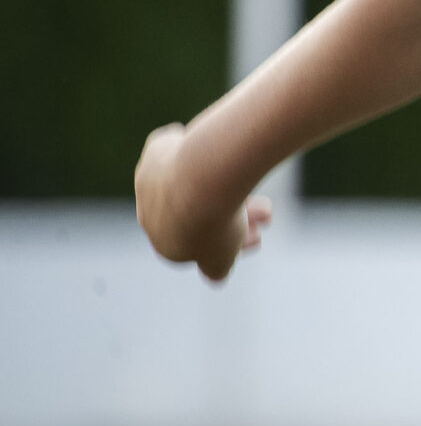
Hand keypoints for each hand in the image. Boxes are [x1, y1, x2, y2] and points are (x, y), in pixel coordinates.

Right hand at [135, 122, 271, 281]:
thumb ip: (214, 270)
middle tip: (266, 215)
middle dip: (235, 218)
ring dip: (231, 191)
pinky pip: (175, 149)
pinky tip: (211, 151)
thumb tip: (214, 277)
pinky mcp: (157, 149)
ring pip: (194, 183)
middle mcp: (149, 210)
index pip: (198, 245)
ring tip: (263, 193)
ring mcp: (151, 179)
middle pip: (197, 213)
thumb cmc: (213, 220)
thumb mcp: (220, 258)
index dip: (230, 242)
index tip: (257, 238)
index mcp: (163, 241)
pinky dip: (193, 152)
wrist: (203, 176)